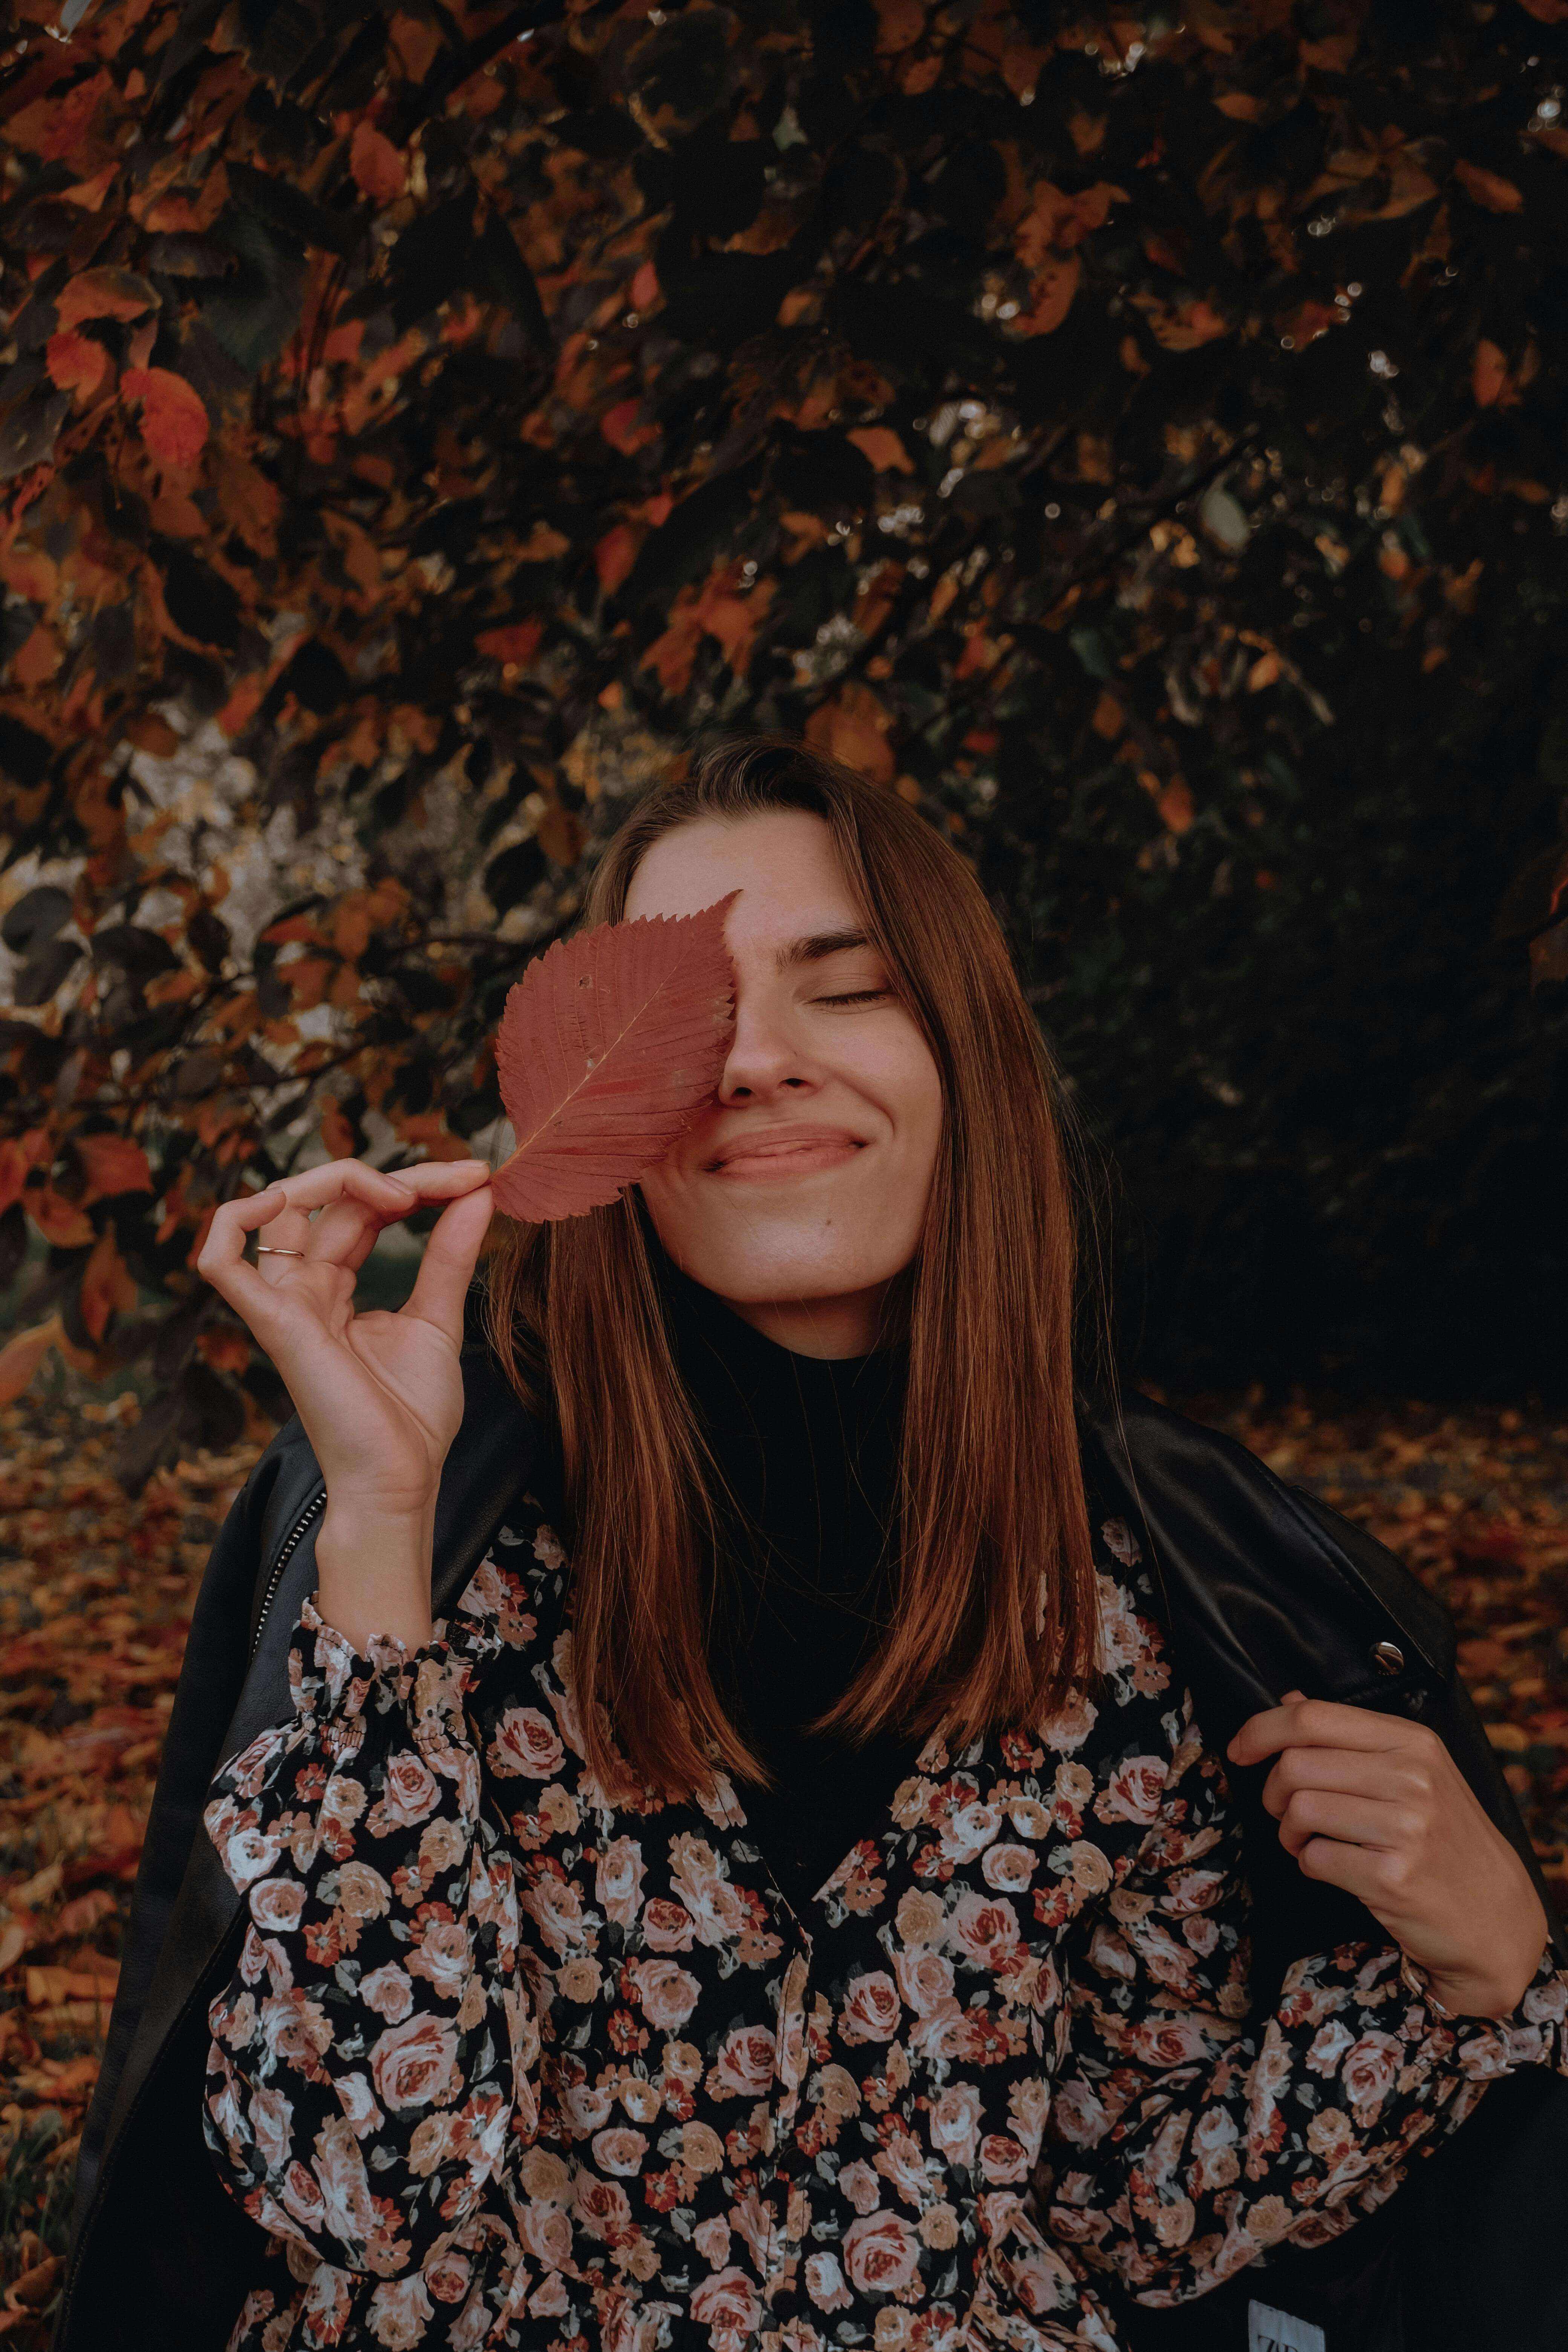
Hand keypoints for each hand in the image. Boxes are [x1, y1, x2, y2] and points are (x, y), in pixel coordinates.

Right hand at [198, 1157, 493, 1649]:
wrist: (401, 1479)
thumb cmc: (412, 1417)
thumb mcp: (439, 1318)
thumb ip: (449, 1255)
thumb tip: (477, 1195)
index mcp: (335, 1288)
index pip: (362, 1210)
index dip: (416, 1184)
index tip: (477, 1178)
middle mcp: (303, 1289)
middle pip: (332, 1201)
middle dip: (400, 1177)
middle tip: (465, 1179)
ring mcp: (283, 1304)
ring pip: (281, 1209)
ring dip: (340, 1179)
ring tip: (404, 1193)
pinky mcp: (273, 1324)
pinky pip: (222, 1261)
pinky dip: (238, 1218)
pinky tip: (289, 1196)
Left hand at [1228, 1690, 1549, 2017]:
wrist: (1495, 1916)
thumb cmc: (1445, 1839)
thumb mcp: (1414, 1772)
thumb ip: (1350, 1735)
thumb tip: (1289, 1699)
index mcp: (1411, 1741)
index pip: (1311, 1718)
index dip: (1260, 1730)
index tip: (1239, 1750)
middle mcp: (1412, 1777)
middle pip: (1295, 1764)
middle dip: (1273, 1791)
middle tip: (1285, 1811)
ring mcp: (1405, 1827)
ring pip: (1300, 1810)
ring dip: (1289, 1831)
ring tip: (1307, 1840)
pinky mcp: (1392, 1877)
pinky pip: (1314, 1858)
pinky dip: (1309, 1863)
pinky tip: (1333, 1866)